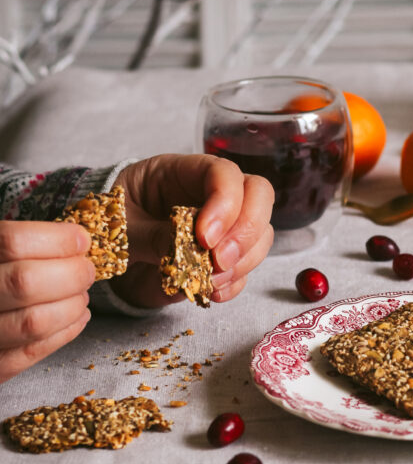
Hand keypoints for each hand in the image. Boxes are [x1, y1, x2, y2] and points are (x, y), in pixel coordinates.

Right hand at [0, 221, 93, 383]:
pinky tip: (77, 316)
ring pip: (34, 321)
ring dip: (72, 305)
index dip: (56, 239)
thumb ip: (18, 244)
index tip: (80, 238)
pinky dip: (66, 331)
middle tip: (86, 269)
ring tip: (81, 294)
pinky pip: (33, 352)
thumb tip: (74, 238)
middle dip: (71, 273)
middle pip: (26, 282)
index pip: (12, 242)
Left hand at [110, 154, 273, 307]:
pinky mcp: (221, 258)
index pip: (225, 173)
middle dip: (247, 230)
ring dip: (244, 260)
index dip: (226, 202)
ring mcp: (223, 226)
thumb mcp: (120, 224)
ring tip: (212, 279)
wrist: (101, 254)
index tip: (206, 237)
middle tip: (220, 260)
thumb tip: (185, 247)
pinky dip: (234, 283)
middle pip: (258, 196)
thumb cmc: (109, 223)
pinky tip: (212, 292)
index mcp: (183, 172)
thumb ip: (150, 234)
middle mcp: (211, 194)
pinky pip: (245, 268)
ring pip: (260, 234)